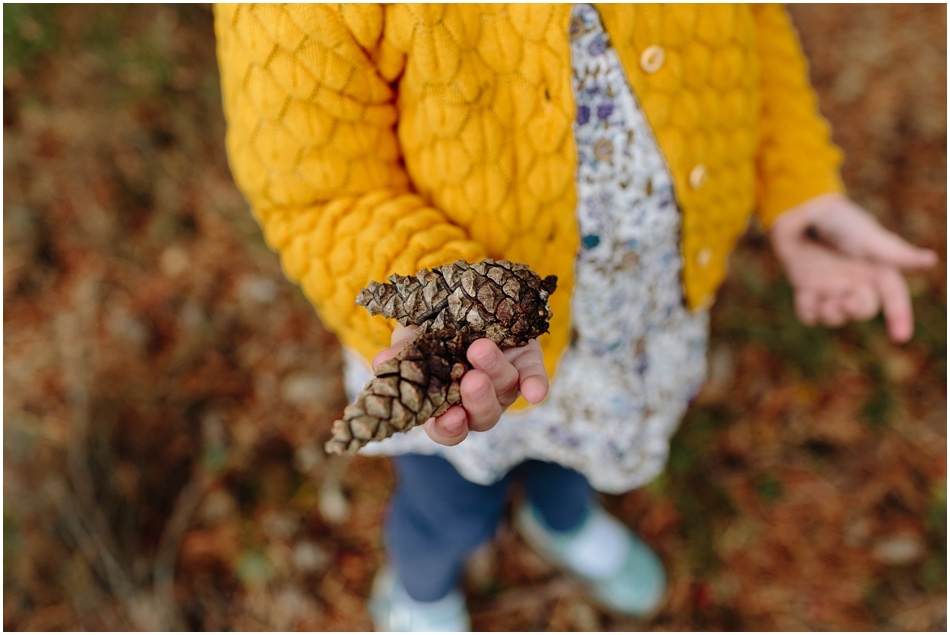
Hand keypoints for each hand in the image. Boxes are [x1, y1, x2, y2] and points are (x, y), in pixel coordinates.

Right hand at [372, 324, 548, 445]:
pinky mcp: (528, 365)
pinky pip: (534, 380)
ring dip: (495, 374)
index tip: (449, 418)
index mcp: (445, 401)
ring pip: (505, 391)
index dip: (448, 428)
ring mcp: (504, 384)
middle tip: (471, 381)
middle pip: (482, 416)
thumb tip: (383, 362)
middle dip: (477, 401)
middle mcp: (476, 400)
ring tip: (481, 349)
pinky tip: (535, 392)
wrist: (469, 292)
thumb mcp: (412, 334)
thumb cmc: (433, 324)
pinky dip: (535, 386)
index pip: (446, 429)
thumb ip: (403, 350)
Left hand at [769, 193, 936, 342]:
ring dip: (833, 316)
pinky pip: (808, 313)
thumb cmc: (839, 220)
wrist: (801, 210)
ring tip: (827, 304)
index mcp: (876, 268)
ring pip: (836, 316)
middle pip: (864, 309)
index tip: (900, 338)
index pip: (893, 297)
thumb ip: (895, 254)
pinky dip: (808, 313)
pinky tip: (808, 301)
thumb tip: (931, 260)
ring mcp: (830, 284)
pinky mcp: (805, 286)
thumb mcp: (868, 237)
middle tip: (845, 302)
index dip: (899, 317)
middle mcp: (855, 279)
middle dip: (857, 310)